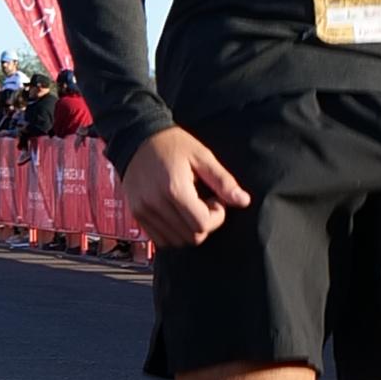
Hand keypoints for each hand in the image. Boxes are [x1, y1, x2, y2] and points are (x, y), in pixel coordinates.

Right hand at [122, 122, 250, 253]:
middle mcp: (156, 204)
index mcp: (174, 189)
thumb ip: (223, 181)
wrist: (137, 138)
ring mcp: (143, 212)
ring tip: (189, 207)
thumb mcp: (202, 156)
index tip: (215, 199)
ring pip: (176, 242)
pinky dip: (173, 233)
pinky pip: (160, 240)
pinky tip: (177, 214)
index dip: (217, 216)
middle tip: (204, 203)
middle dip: (205, 224)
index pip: (203, 225)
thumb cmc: (172, 144)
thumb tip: (244, 201)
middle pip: (191, 237)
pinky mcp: (137, 215)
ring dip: (189, 230)